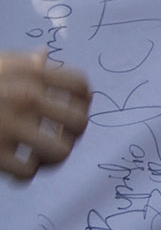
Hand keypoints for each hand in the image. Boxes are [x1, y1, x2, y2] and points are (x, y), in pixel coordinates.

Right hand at [0, 51, 88, 180]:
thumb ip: (21, 63)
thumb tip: (44, 56)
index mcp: (28, 72)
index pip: (80, 86)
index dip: (82, 102)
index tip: (71, 110)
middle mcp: (24, 96)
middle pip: (79, 122)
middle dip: (72, 135)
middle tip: (56, 138)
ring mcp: (9, 125)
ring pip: (60, 151)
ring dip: (52, 158)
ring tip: (40, 156)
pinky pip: (28, 172)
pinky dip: (24, 174)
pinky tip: (15, 166)